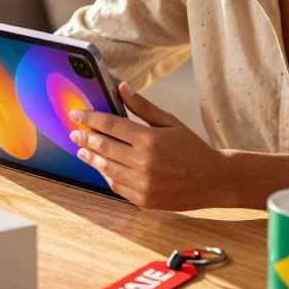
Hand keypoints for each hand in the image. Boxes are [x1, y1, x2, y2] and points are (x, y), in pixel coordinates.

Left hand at [69, 82, 227, 210]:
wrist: (213, 180)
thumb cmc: (192, 148)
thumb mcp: (170, 122)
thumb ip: (143, 106)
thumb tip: (122, 87)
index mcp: (150, 139)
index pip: (110, 125)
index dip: (89, 118)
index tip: (76, 113)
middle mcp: (144, 162)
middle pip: (104, 147)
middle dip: (85, 138)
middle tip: (74, 132)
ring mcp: (142, 184)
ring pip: (106, 168)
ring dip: (91, 158)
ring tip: (82, 150)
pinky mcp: (143, 200)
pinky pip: (116, 186)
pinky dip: (106, 175)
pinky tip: (101, 167)